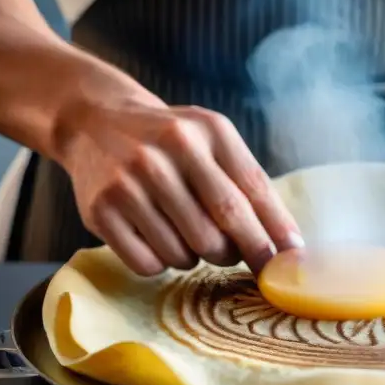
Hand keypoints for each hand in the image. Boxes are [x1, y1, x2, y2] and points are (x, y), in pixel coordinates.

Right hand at [56, 89, 302, 276]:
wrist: (94, 121)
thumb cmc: (170, 141)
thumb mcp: (211, 140)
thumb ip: (248, 182)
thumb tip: (287, 245)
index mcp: (209, 131)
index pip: (254, 190)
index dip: (276, 231)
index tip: (291, 260)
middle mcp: (170, 150)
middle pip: (223, 224)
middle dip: (243, 251)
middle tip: (240, 256)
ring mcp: (131, 180)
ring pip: (186, 252)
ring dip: (196, 256)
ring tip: (186, 232)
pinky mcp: (101, 210)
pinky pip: (149, 263)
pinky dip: (160, 262)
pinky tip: (155, 237)